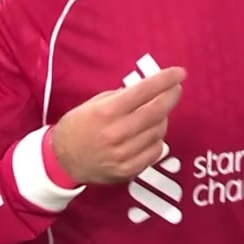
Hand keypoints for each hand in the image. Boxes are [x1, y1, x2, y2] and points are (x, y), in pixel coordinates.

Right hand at [50, 67, 185, 184]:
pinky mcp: (129, 171)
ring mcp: (124, 155)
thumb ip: (123, 96)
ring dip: (162, 119)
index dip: (165, 80)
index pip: (144, 91)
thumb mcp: (96, 103)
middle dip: (171, 96)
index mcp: (107, 112)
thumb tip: (150, 88)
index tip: (179, 72)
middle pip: (157, 111)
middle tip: (176, 89)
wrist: (63, 160)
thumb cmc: (79, 125)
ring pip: (159, 131)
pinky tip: (149, 134)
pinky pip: (156, 151)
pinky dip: (157, 139)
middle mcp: (117, 133)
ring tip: (155, 114)